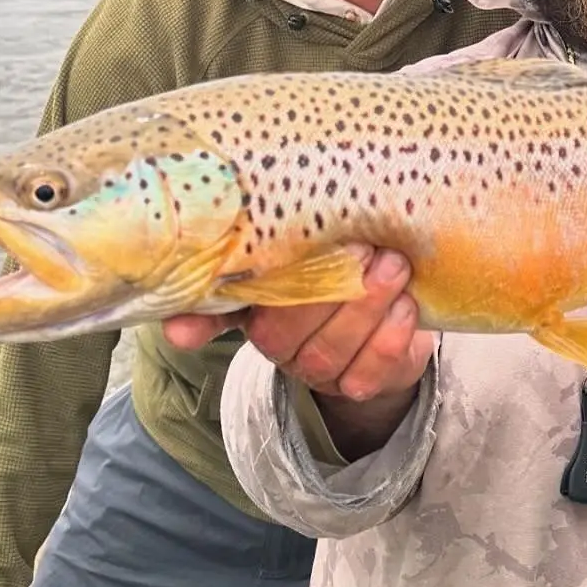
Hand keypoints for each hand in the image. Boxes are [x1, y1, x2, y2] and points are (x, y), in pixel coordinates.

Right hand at [164, 243, 430, 402]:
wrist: (395, 320)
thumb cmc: (344, 271)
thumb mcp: (314, 252)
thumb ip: (285, 237)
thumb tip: (259, 201)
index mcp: (258, 308)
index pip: (218, 316)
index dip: (198, 324)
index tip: (181, 330)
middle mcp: (279, 345)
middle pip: (283, 329)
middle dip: (325, 288)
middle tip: (363, 246)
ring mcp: (319, 370)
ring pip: (330, 349)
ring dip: (366, 306)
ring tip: (393, 265)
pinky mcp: (361, 385)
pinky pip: (369, 371)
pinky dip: (391, 337)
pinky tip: (406, 306)